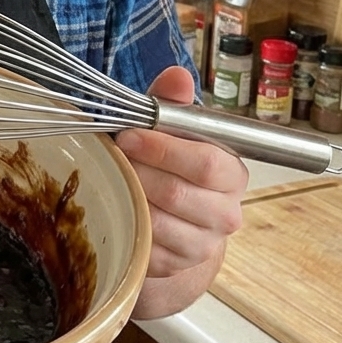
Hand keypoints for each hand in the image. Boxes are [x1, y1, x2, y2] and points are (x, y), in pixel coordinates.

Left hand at [115, 65, 248, 319]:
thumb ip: (171, 104)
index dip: (164, 149)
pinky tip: (116, 205)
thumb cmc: (168, 164)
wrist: (172, 219)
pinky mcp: (177, 266)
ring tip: (111, 178)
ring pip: (158, 223)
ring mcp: (203, 244)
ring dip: (128, 198)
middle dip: (138, 172)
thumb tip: (177, 76)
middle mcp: (226, 213)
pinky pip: (146, 248)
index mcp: (230, 174)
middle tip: (113, 157)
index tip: (128, 136)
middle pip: (179, 195)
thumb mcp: (168, 129)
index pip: (206, 164)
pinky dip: (126, 224)